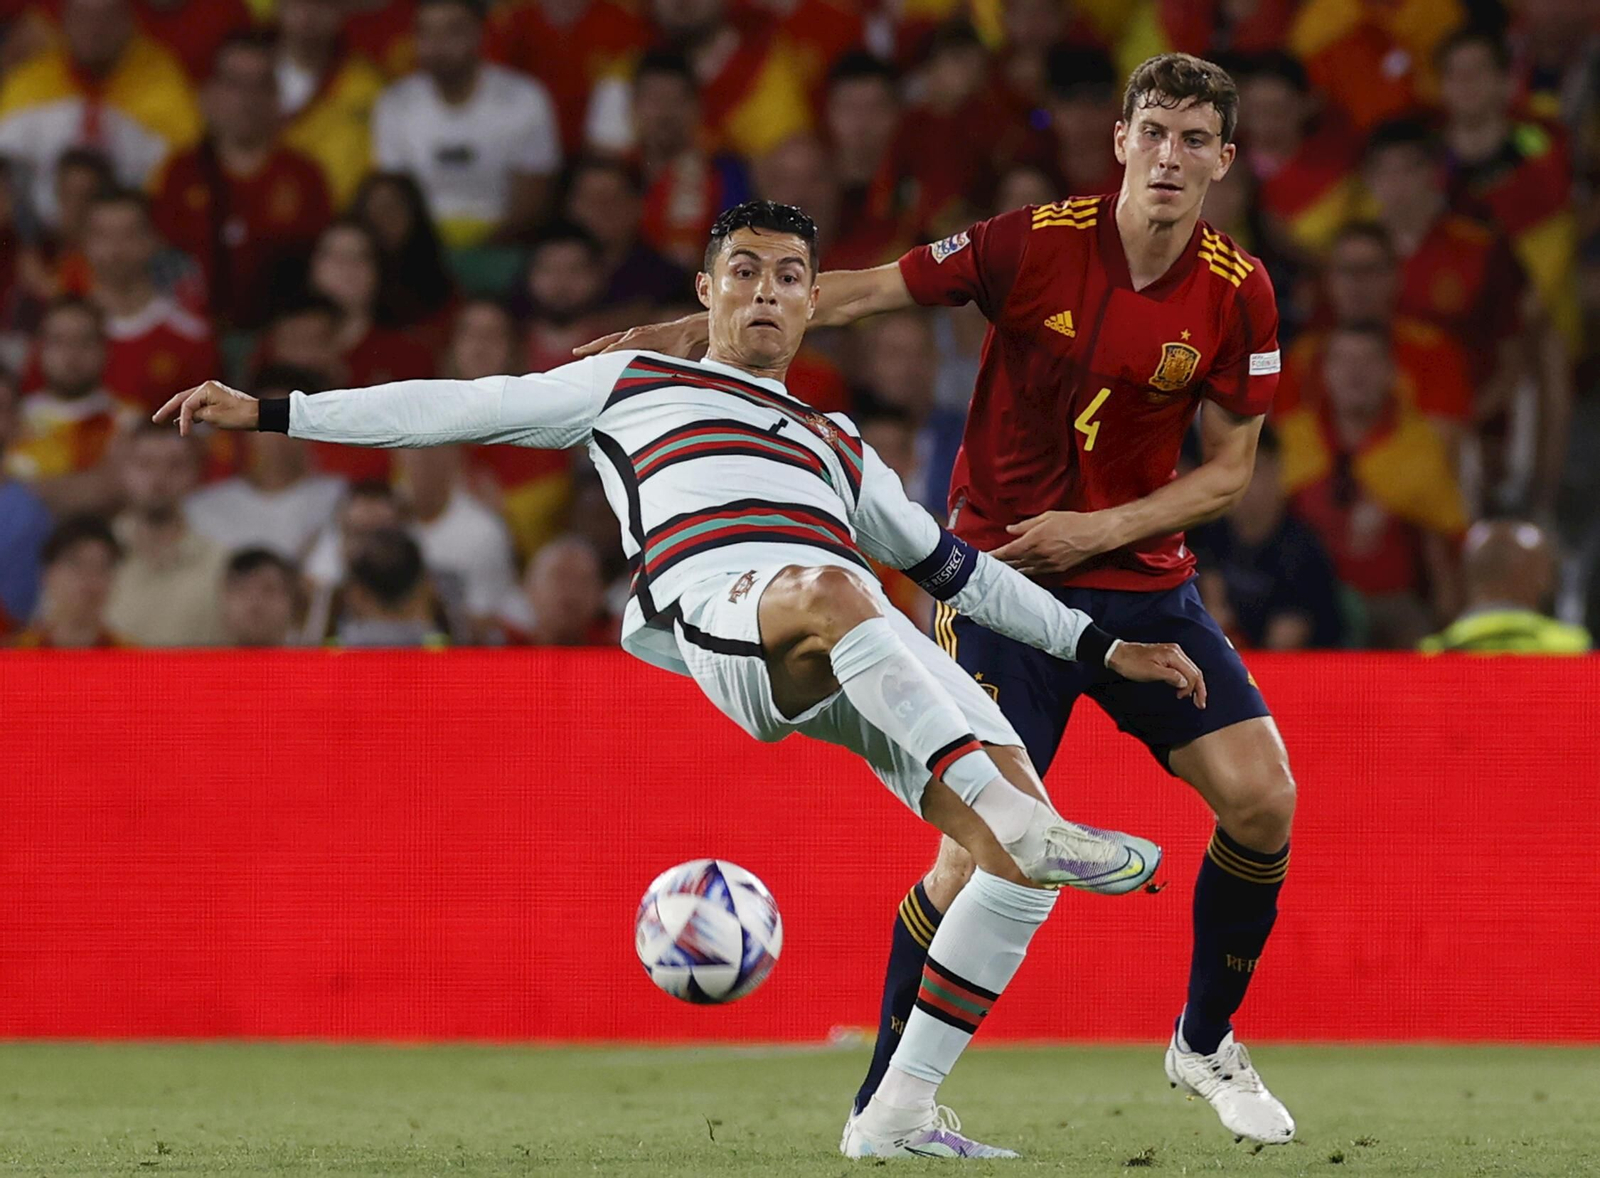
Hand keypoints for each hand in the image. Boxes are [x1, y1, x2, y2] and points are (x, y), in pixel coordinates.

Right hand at [152, 380, 257, 435]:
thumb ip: (197, 415)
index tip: (183, 434)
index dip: (182, 420)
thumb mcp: (214, 417)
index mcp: (205, 388)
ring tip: (165, 419)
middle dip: (168, 409)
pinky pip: (199, 405)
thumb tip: (189, 416)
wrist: (259, 415)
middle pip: (182, 399)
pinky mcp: (217, 399)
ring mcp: (212, 392)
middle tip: (155, 419)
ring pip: (190, 401)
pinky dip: (191, 413)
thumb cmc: (238, 415)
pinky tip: (185, 420)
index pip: (186, 405)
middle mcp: (207, 387)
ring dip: (179, 411)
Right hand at [572, 313, 708, 358]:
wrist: (687, 330)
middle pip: (606, 343)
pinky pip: (615, 339)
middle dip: (591, 351)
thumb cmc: (679, 347)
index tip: (589, 367)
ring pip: (608, 340)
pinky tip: (598, 351)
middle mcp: (632, 334)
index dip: (602, 358)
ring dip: (593, 347)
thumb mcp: (668, 360)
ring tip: (578, 353)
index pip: (614, 350)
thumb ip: (656, 368)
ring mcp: (633, 332)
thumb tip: (649, 378)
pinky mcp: (635, 333)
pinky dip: (604, 345)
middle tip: (575, 358)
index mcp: (638, 339)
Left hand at [992, 511, 1113, 575]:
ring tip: (1001, 570)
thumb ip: (1025, 525)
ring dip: (1012, 570)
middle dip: (1001, 564)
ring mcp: (1047, 564)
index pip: (1009, 551)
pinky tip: (1020, 572)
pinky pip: (1036, 573)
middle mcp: (1038, 555)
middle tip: (990, 565)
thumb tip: (1009, 530)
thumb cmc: (1071, 522)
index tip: (987, 557)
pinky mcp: (1056, 569)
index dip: (996, 555)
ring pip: (1024, 570)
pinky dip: (1026, 572)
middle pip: (1014, 563)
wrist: (1094, 535)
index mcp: (1034, 540)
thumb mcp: (1046, 517)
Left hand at [1106, 641, 1206, 708]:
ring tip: (1192, 699)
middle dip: (1199, 688)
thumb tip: (1186, 683)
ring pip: (1189, 669)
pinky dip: (1185, 679)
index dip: (1196, 689)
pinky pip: (1181, 668)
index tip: (1195, 703)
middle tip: (1200, 704)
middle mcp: (1175, 651)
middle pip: (1194, 671)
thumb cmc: (1131, 664)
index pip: (1193, 673)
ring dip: (1192, 684)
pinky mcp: (1166, 655)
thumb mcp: (1151, 672)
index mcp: (1173, 654)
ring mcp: (1171, 652)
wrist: (1117, 654)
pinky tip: (1182, 688)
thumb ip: (1171, 676)